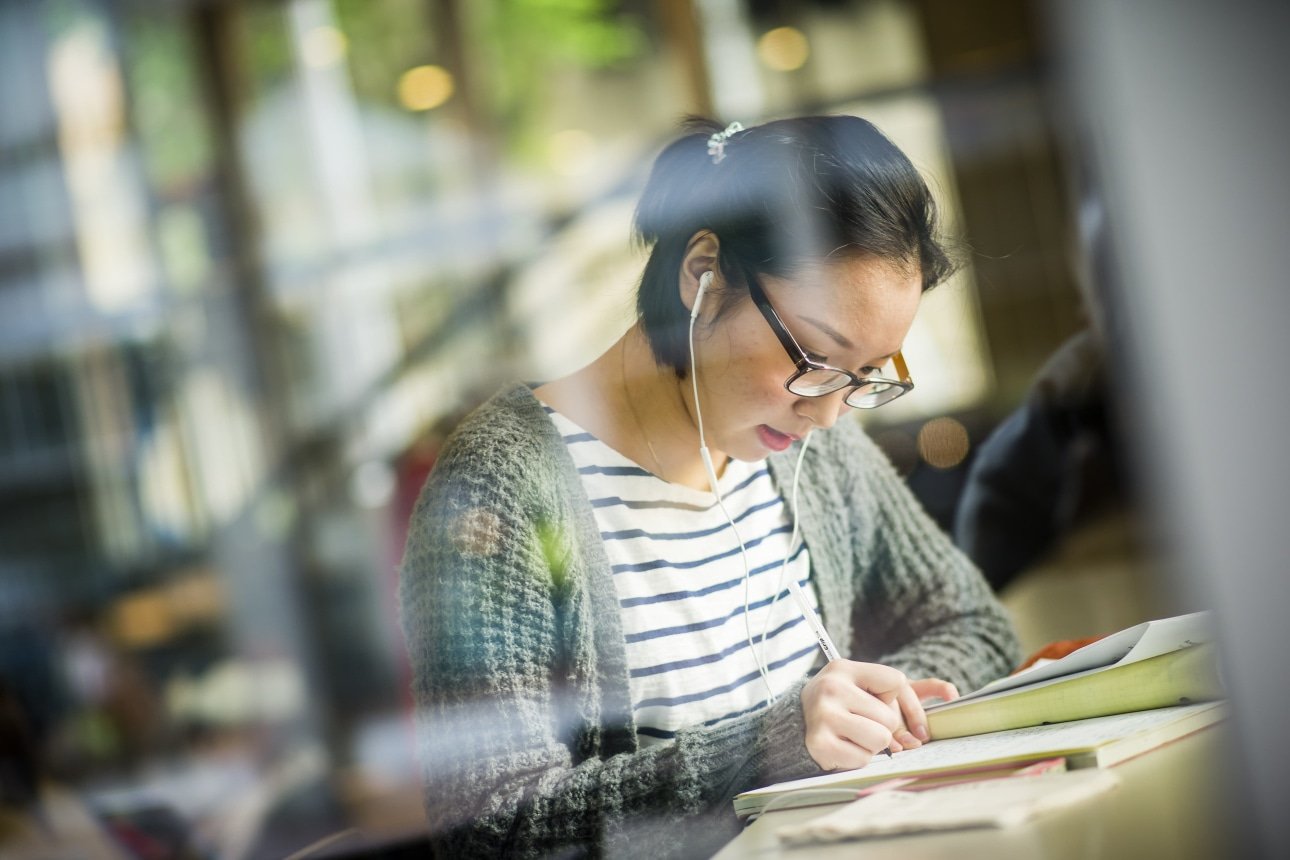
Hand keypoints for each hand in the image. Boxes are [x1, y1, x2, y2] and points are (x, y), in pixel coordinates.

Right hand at [801, 661, 958, 770]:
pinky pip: (863, 759)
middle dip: (885, 728)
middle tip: (862, 724)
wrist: (795, 725)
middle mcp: (832, 687)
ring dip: (873, 745)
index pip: (898, 681)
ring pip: (879, 739)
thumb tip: (952, 693)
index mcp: (844, 668)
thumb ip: (907, 690)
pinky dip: (858, 759)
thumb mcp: (866, 688)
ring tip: (853, 737)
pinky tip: (842, 748)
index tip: (896, 714)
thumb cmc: (841, 705)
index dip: (904, 703)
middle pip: (889, 717)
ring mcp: (823, 715)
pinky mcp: (820, 742)